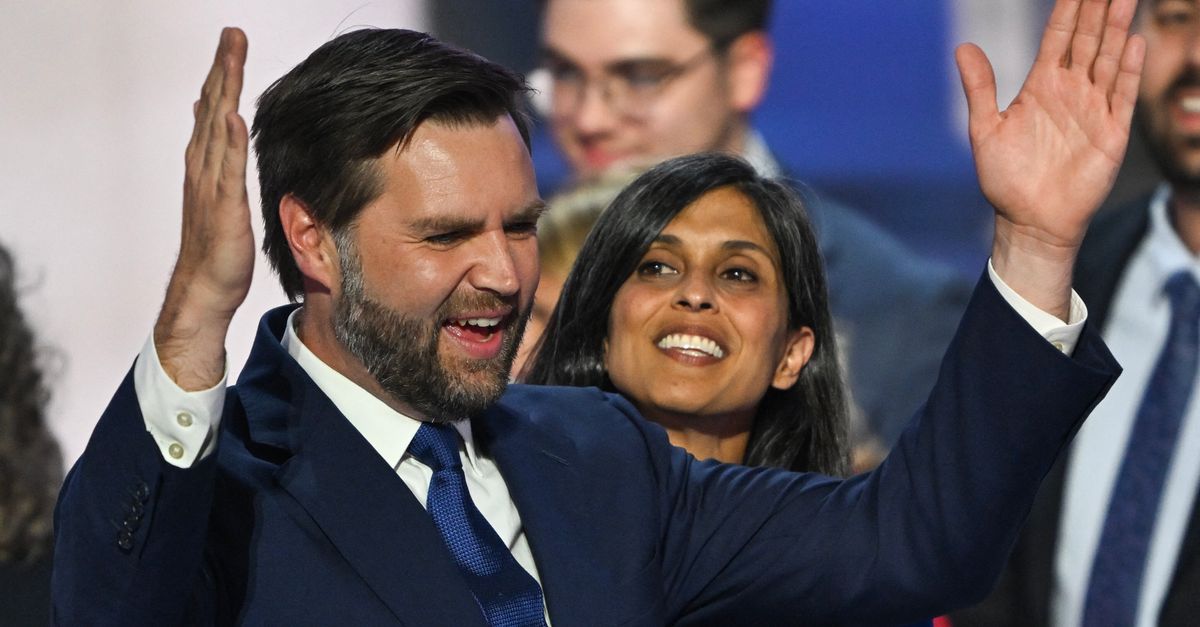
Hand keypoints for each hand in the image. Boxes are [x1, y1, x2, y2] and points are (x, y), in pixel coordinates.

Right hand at [154, 27, 250, 389]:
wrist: (204, 290)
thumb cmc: (217, 249)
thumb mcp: (224, 199)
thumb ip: (225, 166)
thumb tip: (229, 134)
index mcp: (207, 166)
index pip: (215, 110)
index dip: (223, 75)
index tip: (231, 44)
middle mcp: (204, 168)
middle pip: (213, 107)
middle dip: (223, 68)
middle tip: (231, 33)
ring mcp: (211, 185)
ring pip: (218, 127)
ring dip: (225, 90)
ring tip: (231, 55)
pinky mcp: (223, 207)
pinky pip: (226, 168)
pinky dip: (228, 140)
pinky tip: (232, 114)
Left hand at [957, 0, 1143, 316]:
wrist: (1028, 221)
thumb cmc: (1004, 179)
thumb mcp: (984, 129)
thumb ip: (979, 87)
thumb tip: (962, 46)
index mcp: (1040, 87)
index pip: (1057, 38)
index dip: (1067, 9)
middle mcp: (1070, 92)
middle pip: (1087, 40)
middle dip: (1097, 10)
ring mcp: (1093, 110)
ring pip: (1108, 60)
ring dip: (1116, 29)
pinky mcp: (1111, 133)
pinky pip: (1121, 95)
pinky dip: (1128, 70)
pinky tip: (1133, 42)